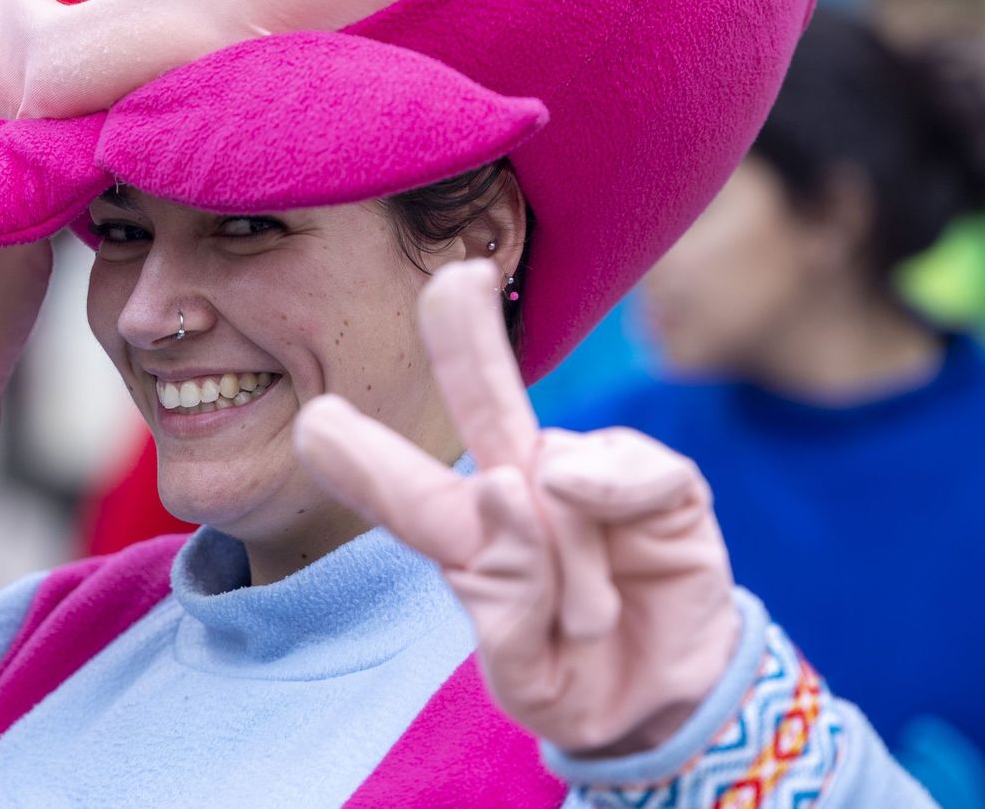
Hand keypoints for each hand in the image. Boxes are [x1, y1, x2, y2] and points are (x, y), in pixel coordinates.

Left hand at [294, 260, 738, 754]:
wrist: (668, 700)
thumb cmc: (576, 683)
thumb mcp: (529, 680)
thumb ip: (512, 608)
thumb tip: (531, 483)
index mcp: (471, 540)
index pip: (411, 495)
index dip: (366, 460)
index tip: (316, 423)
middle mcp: (523, 490)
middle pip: (486, 405)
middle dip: (467, 341)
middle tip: (454, 282)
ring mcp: (591, 481)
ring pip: (560, 473)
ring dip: (566, 563)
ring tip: (587, 621)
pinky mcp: (662, 486)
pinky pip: (634, 471)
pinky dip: (619, 498)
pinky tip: (617, 533)